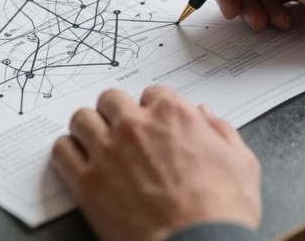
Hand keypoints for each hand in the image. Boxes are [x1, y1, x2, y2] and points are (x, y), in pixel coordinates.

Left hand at [51, 87, 260, 240]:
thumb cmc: (222, 212)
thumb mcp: (242, 164)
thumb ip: (222, 131)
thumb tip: (205, 114)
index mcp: (172, 115)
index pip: (151, 93)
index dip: (151, 109)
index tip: (151, 123)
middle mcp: (135, 125)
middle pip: (110, 99)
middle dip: (115, 113)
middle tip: (120, 131)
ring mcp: (107, 151)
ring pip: (81, 119)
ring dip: (88, 129)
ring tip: (95, 144)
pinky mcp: (87, 181)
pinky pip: (62, 150)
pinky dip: (68, 153)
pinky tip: (78, 162)